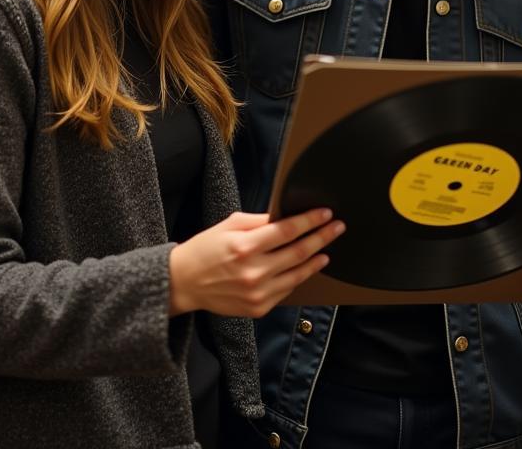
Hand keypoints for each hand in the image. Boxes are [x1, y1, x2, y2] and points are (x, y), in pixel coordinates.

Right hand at [169, 209, 344, 318]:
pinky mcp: (258, 308)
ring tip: (327, 249)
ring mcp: (257, 293)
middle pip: (298, 252)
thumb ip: (260, 221)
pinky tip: (307, 267)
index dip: (310, 220)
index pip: (287, 230)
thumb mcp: (229, 225)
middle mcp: (254, 271)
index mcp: (245, 246)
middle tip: (337, 227)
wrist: (183, 283)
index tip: (326, 213)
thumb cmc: (205, 248)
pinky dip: (299, 277)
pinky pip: (286, 291)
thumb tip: (286, 215)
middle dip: (321, 237)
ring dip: (316, 260)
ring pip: (298, 274)